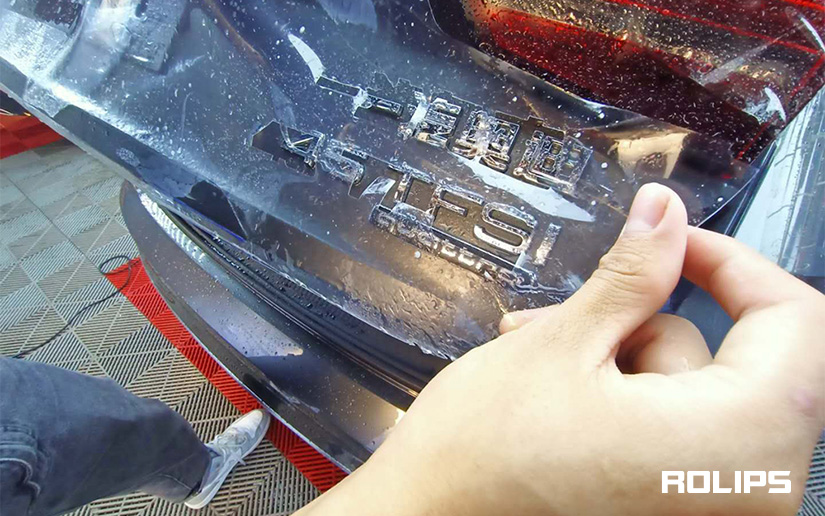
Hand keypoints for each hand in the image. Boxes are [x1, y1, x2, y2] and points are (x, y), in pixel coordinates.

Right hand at [297, 184, 824, 515]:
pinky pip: (683, 425)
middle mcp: (747, 491)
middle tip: (579, 312)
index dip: (736, 264)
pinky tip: (562, 390)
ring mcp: (715, 506)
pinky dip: (628, 394)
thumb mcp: (561, 345)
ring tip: (544, 355)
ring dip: (622, 355)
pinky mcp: (683, 508)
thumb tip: (667, 212)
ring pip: (699, 387)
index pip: (799, 322)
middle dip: (649, 321)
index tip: (675, 244)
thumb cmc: (480, 458)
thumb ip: (633, 273)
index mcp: (732, 447)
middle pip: (741, 357)